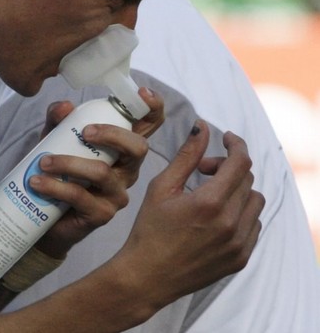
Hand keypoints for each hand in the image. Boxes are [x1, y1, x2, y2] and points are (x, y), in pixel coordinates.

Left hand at [32, 88, 163, 257]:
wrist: (41, 215)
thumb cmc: (57, 172)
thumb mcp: (54, 139)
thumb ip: (58, 120)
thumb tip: (65, 106)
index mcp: (122, 148)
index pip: (149, 125)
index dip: (153, 108)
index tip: (142, 94)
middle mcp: (127, 170)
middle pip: (139, 148)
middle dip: (113, 134)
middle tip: (84, 132)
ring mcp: (117, 194)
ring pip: (103, 173)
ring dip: (69, 163)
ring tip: (44, 162)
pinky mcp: (102, 215)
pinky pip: (81, 197)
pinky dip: (56, 187)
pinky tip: (37, 182)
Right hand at [109, 120, 264, 310]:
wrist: (148, 276)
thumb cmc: (149, 230)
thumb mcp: (161, 187)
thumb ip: (187, 156)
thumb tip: (202, 127)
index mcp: (209, 202)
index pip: (240, 162)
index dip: (236, 144)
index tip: (227, 139)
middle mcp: (231, 223)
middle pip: (247, 179)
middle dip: (227, 167)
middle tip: (203, 171)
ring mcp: (239, 243)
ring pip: (255, 201)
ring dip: (238, 190)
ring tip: (212, 195)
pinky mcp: (241, 258)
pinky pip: (254, 225)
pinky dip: (241, 213)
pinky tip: (217, 216)